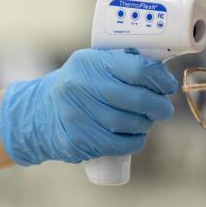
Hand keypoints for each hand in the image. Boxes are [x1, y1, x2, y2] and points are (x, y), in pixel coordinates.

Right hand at [0, 49, 177, 165]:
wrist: (38, 113)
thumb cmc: (77, 87)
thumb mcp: (91, 65)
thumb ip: (120, 63)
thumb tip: (160, 71)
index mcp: (88, 62)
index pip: (137, 69)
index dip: (159, 79)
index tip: (167, 86)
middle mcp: (80, 86)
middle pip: (136, 99)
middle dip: (159, 106)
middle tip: (164, 110)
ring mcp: (77, 115)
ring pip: (129, 124)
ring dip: (146, 124)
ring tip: (146, 121)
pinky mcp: (78, 140)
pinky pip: (119, 144)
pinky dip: (134, 141)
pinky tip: (135, 136)